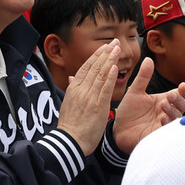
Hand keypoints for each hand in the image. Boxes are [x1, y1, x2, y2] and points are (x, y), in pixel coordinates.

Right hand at [58, 41, 119, 155]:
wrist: (69, 142)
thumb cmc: (70, 126)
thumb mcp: (68, 104)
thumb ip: (72, 89)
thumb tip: (72, 77)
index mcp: (74, 89)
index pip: (86, 68)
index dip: (96, 56)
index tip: (104, 47)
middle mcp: (81, 90)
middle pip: (94, 67)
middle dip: (105, 53)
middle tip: (114, 42)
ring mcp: (89, 97)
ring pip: (100, 75)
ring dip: (109, 60)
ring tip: (117, 49)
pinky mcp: (97, 106)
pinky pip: (104, 89)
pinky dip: (109, 77)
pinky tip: (114, 67)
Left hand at [113, 58, 184, 154]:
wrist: (118, 130)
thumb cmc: (128, 111)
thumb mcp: (134, 92)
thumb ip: (143, 77)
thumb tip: (148, 58)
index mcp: (163, 100)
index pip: (178, 94)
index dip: (183, 91)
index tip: (182, 85)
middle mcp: (166, 111)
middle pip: (182, 105)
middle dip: (178, 100)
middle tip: (169, 95)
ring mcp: (163, 123)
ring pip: (177, 117)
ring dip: (173, 111)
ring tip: (163, 106)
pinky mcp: (159, 134)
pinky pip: (168, 129)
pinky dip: (167, 123)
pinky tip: (162, 118)